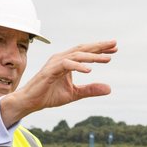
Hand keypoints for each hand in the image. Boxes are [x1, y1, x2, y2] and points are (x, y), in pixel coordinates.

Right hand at [0, 41, 117, 125]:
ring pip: (76, 55)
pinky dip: (78, 66)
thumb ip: (90, 90)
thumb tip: (110, 88)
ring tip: (107, 59)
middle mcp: (61, 59)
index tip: (115, 49)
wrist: (30, 102)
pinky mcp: (50, 71)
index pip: (86, 52)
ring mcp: (55, 63)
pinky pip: (66, 65)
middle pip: (83, 49)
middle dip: (99, 46)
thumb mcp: (75, 94)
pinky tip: (89, 69)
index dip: (100, 50)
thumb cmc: (49, 95)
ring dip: (92, 56)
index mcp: (67, 62)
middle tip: (114, 44)